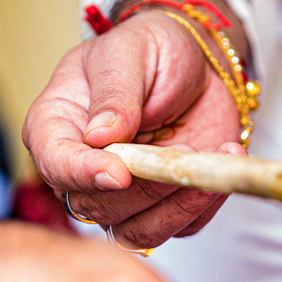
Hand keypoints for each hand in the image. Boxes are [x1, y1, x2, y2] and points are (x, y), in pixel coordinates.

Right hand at [23, 0, 248, 249]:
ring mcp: (121, 196)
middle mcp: (82, 170)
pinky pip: (181, 228)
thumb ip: (114, 92)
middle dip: (145, 186)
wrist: (196, 64)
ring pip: (136, 231)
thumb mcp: (129, 51)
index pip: (56, 164)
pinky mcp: (163, 207)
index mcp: (56, 127)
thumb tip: (99, 136)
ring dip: (177, 203)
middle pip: (96, 206)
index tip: (119, 172)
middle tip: (184, 149)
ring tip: (209, 155)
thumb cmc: (150, 49)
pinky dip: (206, 202)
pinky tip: (224, 158)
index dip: (84, 174)